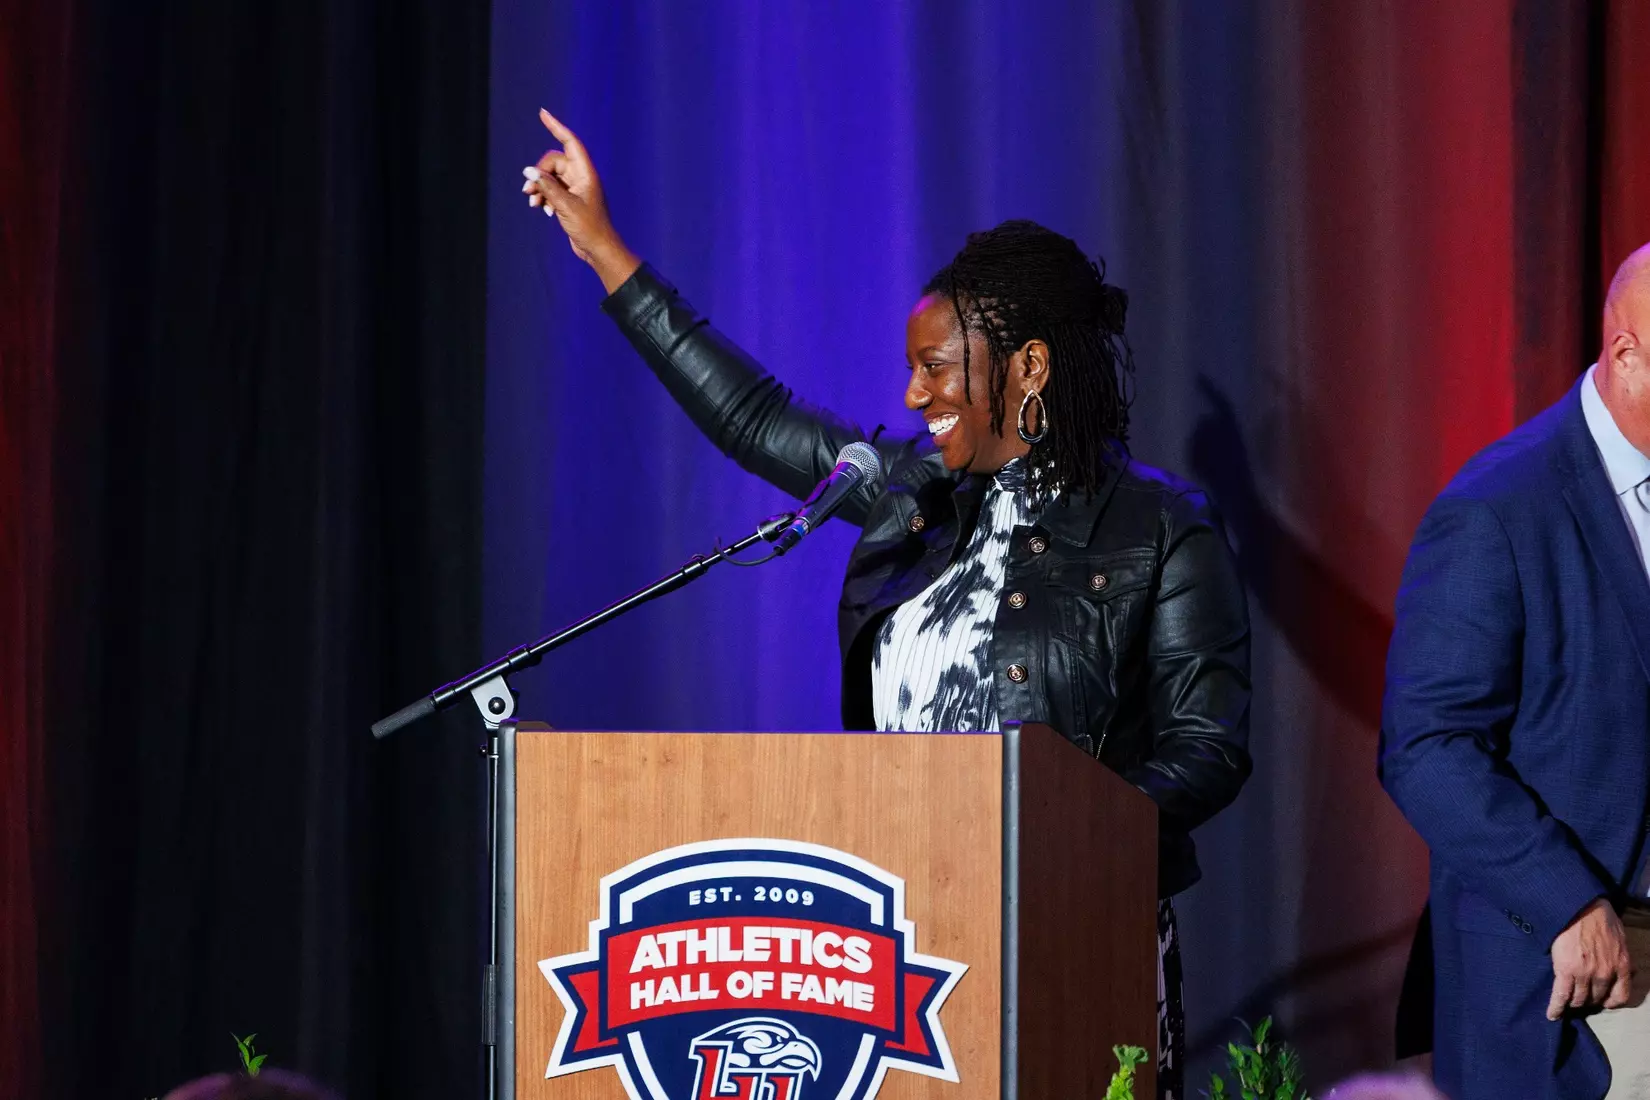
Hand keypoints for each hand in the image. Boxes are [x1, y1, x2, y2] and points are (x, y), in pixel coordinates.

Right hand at [522, 109, 639, 292]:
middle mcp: (581, 177)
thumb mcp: (565, 206)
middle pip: (553, 162)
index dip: (556, 127)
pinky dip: (544, 197)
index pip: (570, 142)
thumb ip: (547, 187)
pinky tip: (543, 210)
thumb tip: (529, 172)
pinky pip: (551, 190)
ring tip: (534, 203)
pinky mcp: (569, 200)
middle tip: (529, 191)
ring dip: (539, 188)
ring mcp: (575, 188)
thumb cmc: (589, 228)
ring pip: (550, 177)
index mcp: (586, 173)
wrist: (598, 249)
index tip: (542, 113)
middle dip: (538, 173)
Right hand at [1547, 898, 1632, 1019]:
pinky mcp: (1565, 971)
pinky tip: (1552, 1015)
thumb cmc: (1599, 916)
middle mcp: (1605, 974)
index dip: (1610, 1001)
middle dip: (1589, 1000)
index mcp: (1621, 966)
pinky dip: (1556, 1007)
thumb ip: (1621, 956)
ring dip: (1573, 1003)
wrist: (1578, 907)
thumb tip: (1624, 968)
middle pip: (1596, 998)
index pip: (1620, 995)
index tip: (1603, 1002)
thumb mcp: (1620, 938)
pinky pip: (1561, 995)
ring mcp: (1585, 974)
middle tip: (1580, 998)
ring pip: (1579, 999)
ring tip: (1566, 1004)